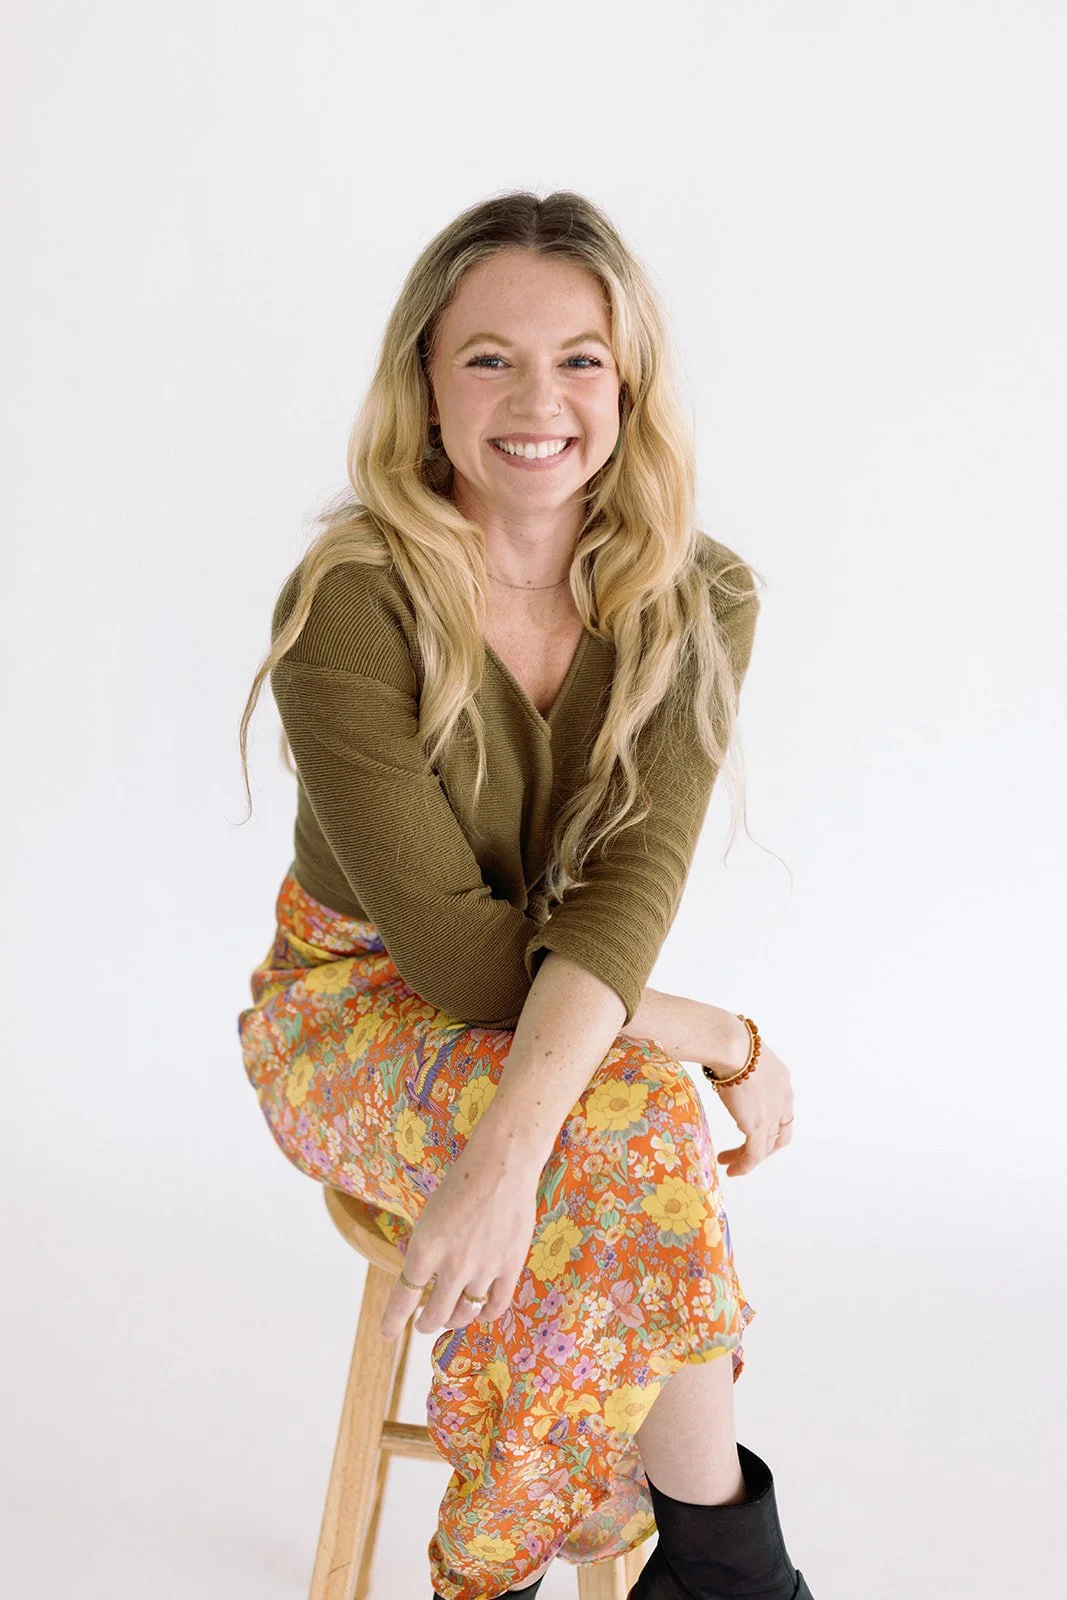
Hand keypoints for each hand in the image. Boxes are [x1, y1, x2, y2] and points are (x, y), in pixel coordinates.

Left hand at [379, 1132, 539, 1340]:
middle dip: (427, 1324)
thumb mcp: (430, 1217)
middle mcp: (452, 1265)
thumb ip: (427, 1252)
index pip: (403, 1297)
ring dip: (455, 1319)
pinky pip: (496, 1306)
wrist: (501, 1165)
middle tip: (426, 1324)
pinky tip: (481, 1311)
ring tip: (453, 1317)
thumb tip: (424, 1280)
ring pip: (465, 1314)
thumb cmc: (462, 1183)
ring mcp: (483, 1269)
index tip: (388, 1333)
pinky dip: (485, 1314)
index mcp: (425, 1249)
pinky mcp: (510, 1267)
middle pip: (435, 1315)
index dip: (394, 1320)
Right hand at [708, 1031, 795, 1176]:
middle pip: (779, 1133)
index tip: (748, 1128)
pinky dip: (745, 1165)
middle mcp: (783, 1098)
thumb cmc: (727, 1041)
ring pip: (766, 1146)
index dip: (769, 1124)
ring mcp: (773, 1113)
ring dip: (748, 1158)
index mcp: (781, 1080)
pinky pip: (754, 1154)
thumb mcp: (742, 1056)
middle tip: (742, 1151)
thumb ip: (741, 1069)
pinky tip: (733, 1170)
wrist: (730, 1044)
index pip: (782, 1111)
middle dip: (762, 1146)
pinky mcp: (758, 1125)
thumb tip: (723, 1068)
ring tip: (730, 1163)